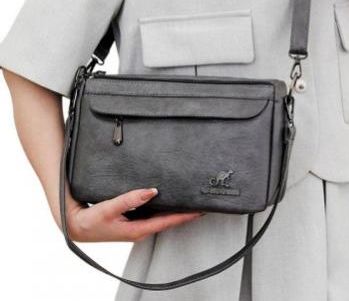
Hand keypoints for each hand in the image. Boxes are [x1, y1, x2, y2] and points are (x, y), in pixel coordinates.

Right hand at [63, 187, 204, 242]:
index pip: (167, 222)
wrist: (76, 226)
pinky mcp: (132, 221)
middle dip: (184, 213)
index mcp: (138, 230)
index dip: (185, 216)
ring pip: (161, 218)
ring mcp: (137, 226)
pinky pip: (153, 215)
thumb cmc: (91, 220)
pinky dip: (164, 208)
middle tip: (201, 203)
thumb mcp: (110, 208)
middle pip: (168, 221)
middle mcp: (140, 230)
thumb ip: (131, 199)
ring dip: (175, 211)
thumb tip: (152, 191)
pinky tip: (169, 200)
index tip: (200, 210)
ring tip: (189, 201)